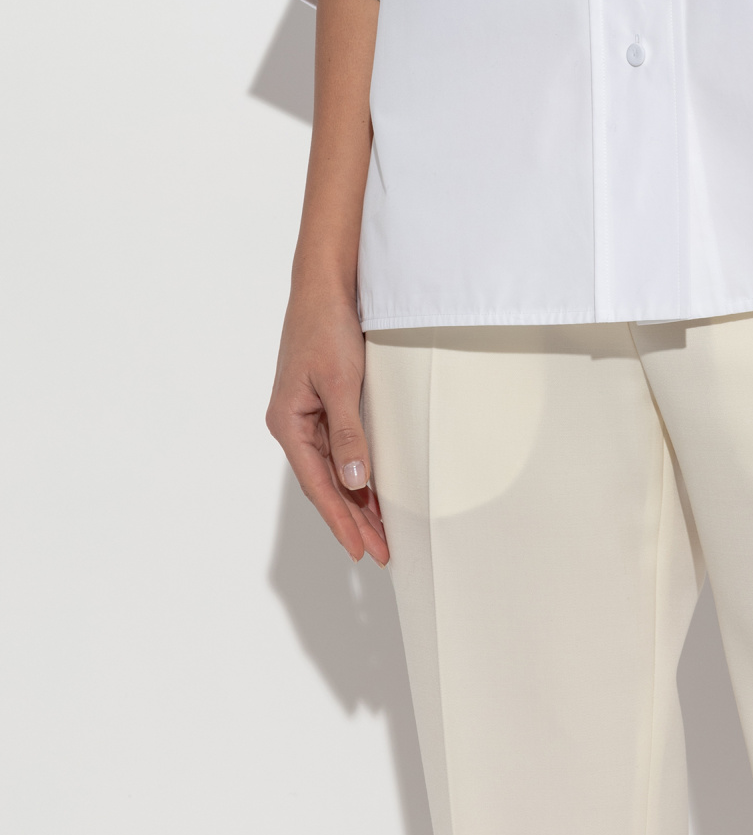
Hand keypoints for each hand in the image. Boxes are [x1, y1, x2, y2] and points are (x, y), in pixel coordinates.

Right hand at [266, 285, 388, 565]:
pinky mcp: (324, 401)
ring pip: (334, 468)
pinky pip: (340, 447)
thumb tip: (354, 481)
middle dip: (352, 519)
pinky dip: (357, 470)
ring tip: (382, 530)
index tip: (359, 550)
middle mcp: (294, 423)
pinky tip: (373, 487)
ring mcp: (308, 413)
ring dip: (357, 499)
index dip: (340, 520)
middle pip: (325, 483)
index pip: (317, 484)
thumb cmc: (326, 327)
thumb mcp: (340, 382)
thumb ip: (347, 432)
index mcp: (288, 422)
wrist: (326, 284)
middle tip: (382, 551)